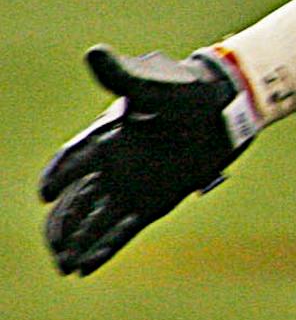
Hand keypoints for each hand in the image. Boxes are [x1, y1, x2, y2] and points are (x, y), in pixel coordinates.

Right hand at [37, 46, 257, 275]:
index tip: (45, 193)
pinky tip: (87, 266)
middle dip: (61, 225)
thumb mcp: (153, 84)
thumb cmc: (188, 90)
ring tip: (63, 265)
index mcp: (107, 137)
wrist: (226, 106)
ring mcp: (134, 184)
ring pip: (95, 219)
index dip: (57, 176)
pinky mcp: (156, 200)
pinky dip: (105, 247)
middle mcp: (115, 164)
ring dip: (78, 241)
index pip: (73, 160)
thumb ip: (122, 76)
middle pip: (77, 200)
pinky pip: (123, 229)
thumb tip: (95, 53)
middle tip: (53, 246)